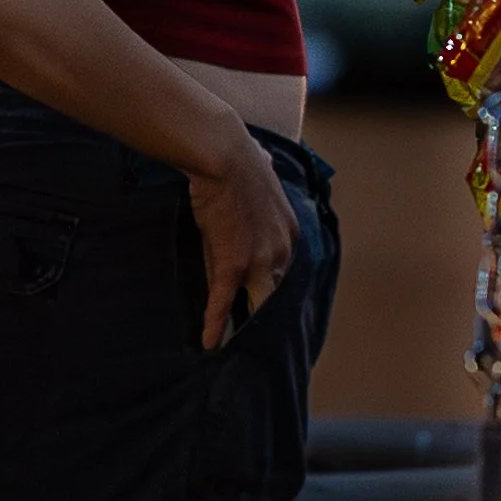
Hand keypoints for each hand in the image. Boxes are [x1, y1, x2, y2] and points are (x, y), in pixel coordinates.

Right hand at [186, 134, 299, 351]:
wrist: (224, 157)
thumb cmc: (239, 158)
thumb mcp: (263, 171)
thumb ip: (267, 175)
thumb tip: (264, 158)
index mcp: (290, 234)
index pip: (281, 270)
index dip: (268, 286)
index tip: (258, 298)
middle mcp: (281, 252)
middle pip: (273, 293)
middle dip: (262, 312)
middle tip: (252, 333)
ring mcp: (259, 262)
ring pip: (254, 303)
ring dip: (242, 324)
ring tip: (231, 343)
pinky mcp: (233, 266)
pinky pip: (224, 302)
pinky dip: (216, 324)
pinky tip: (210, 342)